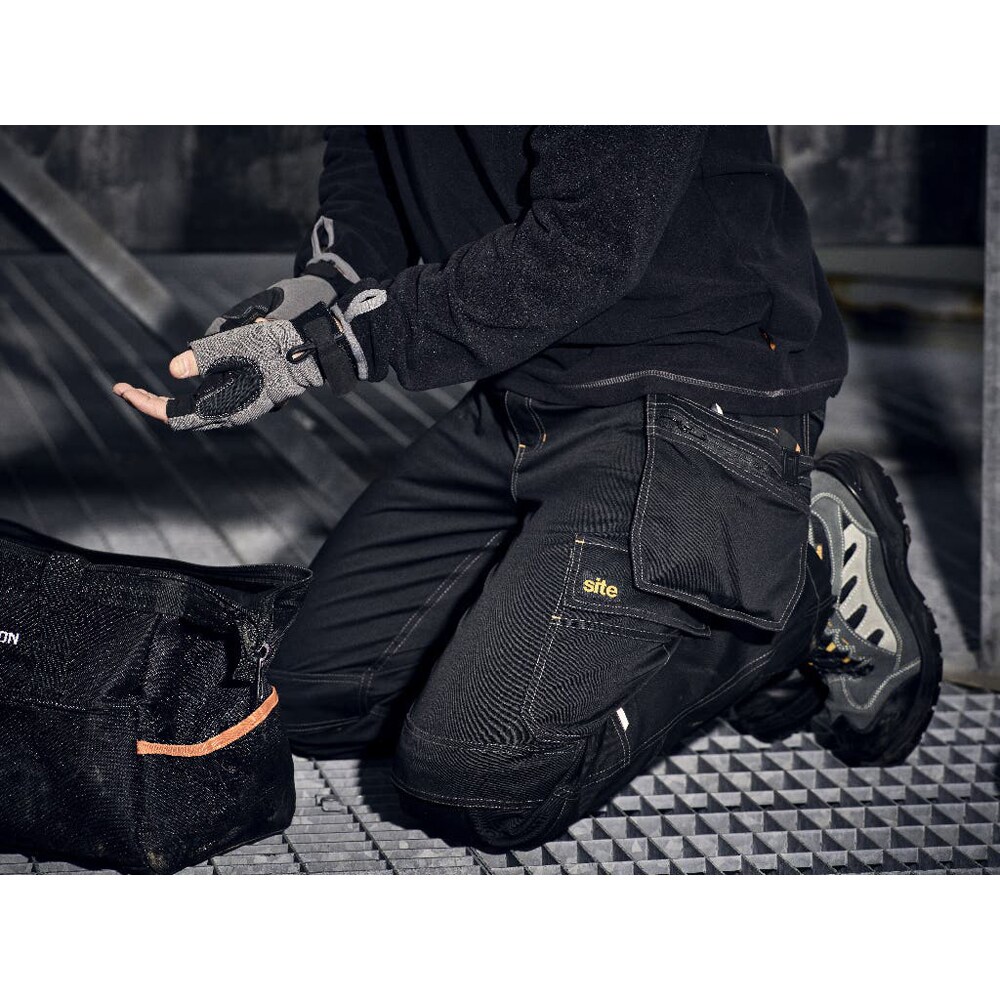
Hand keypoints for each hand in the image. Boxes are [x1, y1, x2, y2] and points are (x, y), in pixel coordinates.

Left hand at [113, 276, 357, 429]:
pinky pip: (212, 396)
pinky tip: (196, 372)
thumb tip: (173, 369)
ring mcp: (240, 403)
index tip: (121, 389)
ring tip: (165, 378)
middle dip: (152, 401)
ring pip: (196, 405)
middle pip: (181, 415)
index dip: (145, 404)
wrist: (320, 348)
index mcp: (228, 405)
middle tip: (126, 387)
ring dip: (176, 393)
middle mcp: (232, 410)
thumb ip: (205, 356)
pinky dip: (195, 387)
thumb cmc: (283, 344)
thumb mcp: (239, 342)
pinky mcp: (248, 394)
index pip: (174, 415)